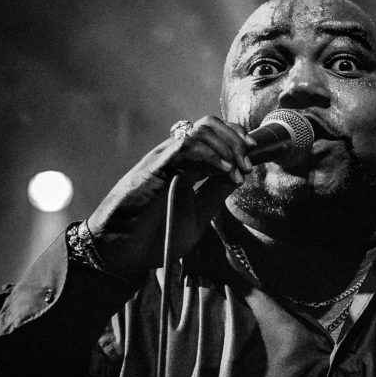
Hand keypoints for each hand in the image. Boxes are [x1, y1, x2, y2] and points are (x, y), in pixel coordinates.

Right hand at [86, 116, 256, 277]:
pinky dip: (211, 154)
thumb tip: (240, 175)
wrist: (122, 252)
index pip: (213, 134)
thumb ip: (216, 193)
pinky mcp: (154, 168)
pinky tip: (224, 170)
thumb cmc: (156, 237)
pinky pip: (185, 146)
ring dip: (227, 146)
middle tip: (248, 163)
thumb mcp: (198, 214)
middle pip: (209, 124)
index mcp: (184, 165)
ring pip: (200, 129)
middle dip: (236, 138)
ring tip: (237, 169)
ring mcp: (163, 160)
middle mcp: (174, 157)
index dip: (236, 139)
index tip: (253, 157)